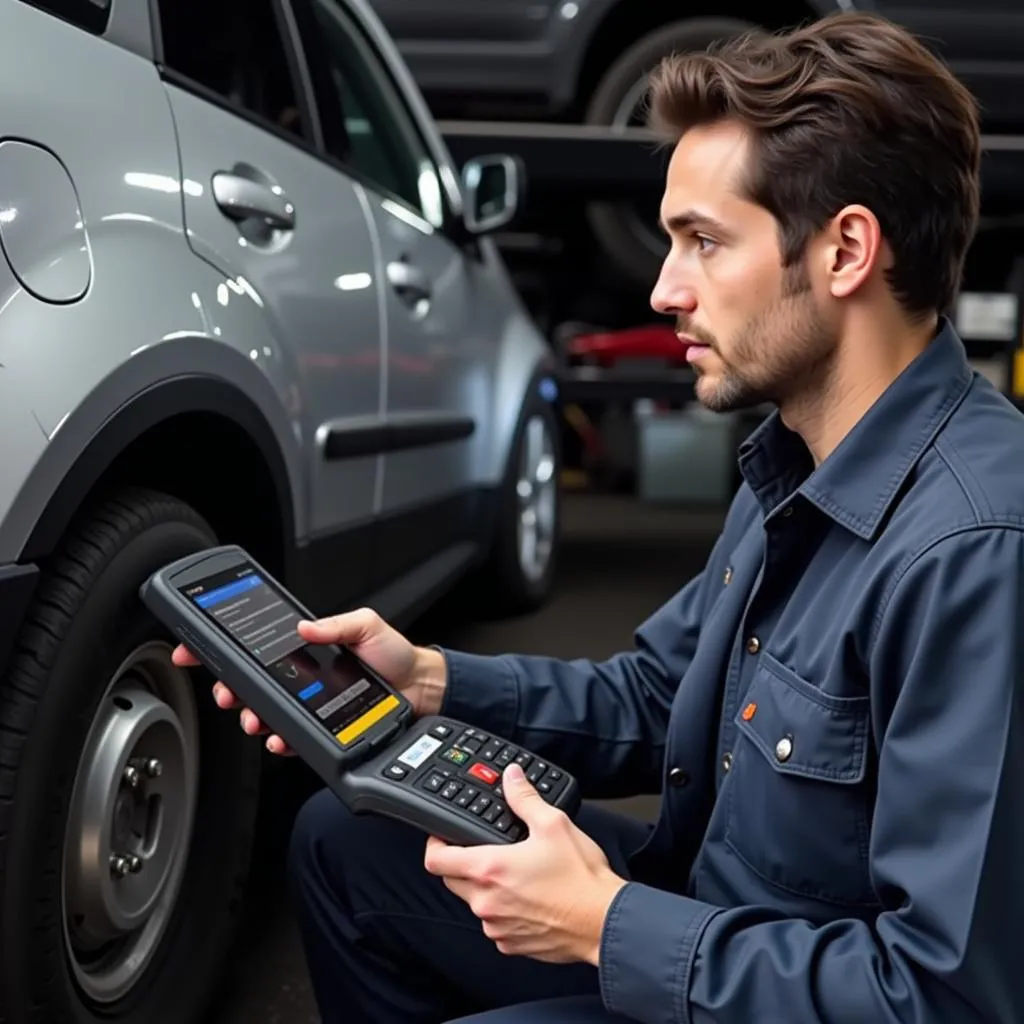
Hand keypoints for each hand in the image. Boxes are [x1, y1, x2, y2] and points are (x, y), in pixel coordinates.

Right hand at [170, 607, 447, 754]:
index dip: (220, 648)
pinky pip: (291, 736)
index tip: (193, 648)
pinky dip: (279, 739)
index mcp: (304, 649)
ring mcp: (307, 704)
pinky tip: (277, 737)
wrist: (419, 687)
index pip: (255, 647)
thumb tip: (304, 626)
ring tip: (251, 716)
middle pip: (250, 684)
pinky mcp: (320, 728)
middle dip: (228, 688)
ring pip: (264, 712)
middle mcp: (300, 677)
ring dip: (250, 716)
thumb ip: (336, 624)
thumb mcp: (366, 625)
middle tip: (225, 691)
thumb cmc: (393, 654)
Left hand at [424, 763, 626, 964]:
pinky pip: (496, 923)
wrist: (604, 922)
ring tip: (516, 874)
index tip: (442, 836)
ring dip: (486, 888)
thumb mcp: (553, 824)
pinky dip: (504, 910)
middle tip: (487, 849)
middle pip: (452, 880)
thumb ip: (524, 798)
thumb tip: (512, 778)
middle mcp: (486, 902)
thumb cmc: (581, 879)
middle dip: (462, 863)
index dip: (434, 844)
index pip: (436, 860)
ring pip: (475, 902)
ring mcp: (497, 927)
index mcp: (489, 870)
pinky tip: (529, 898)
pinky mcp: (512, 944)